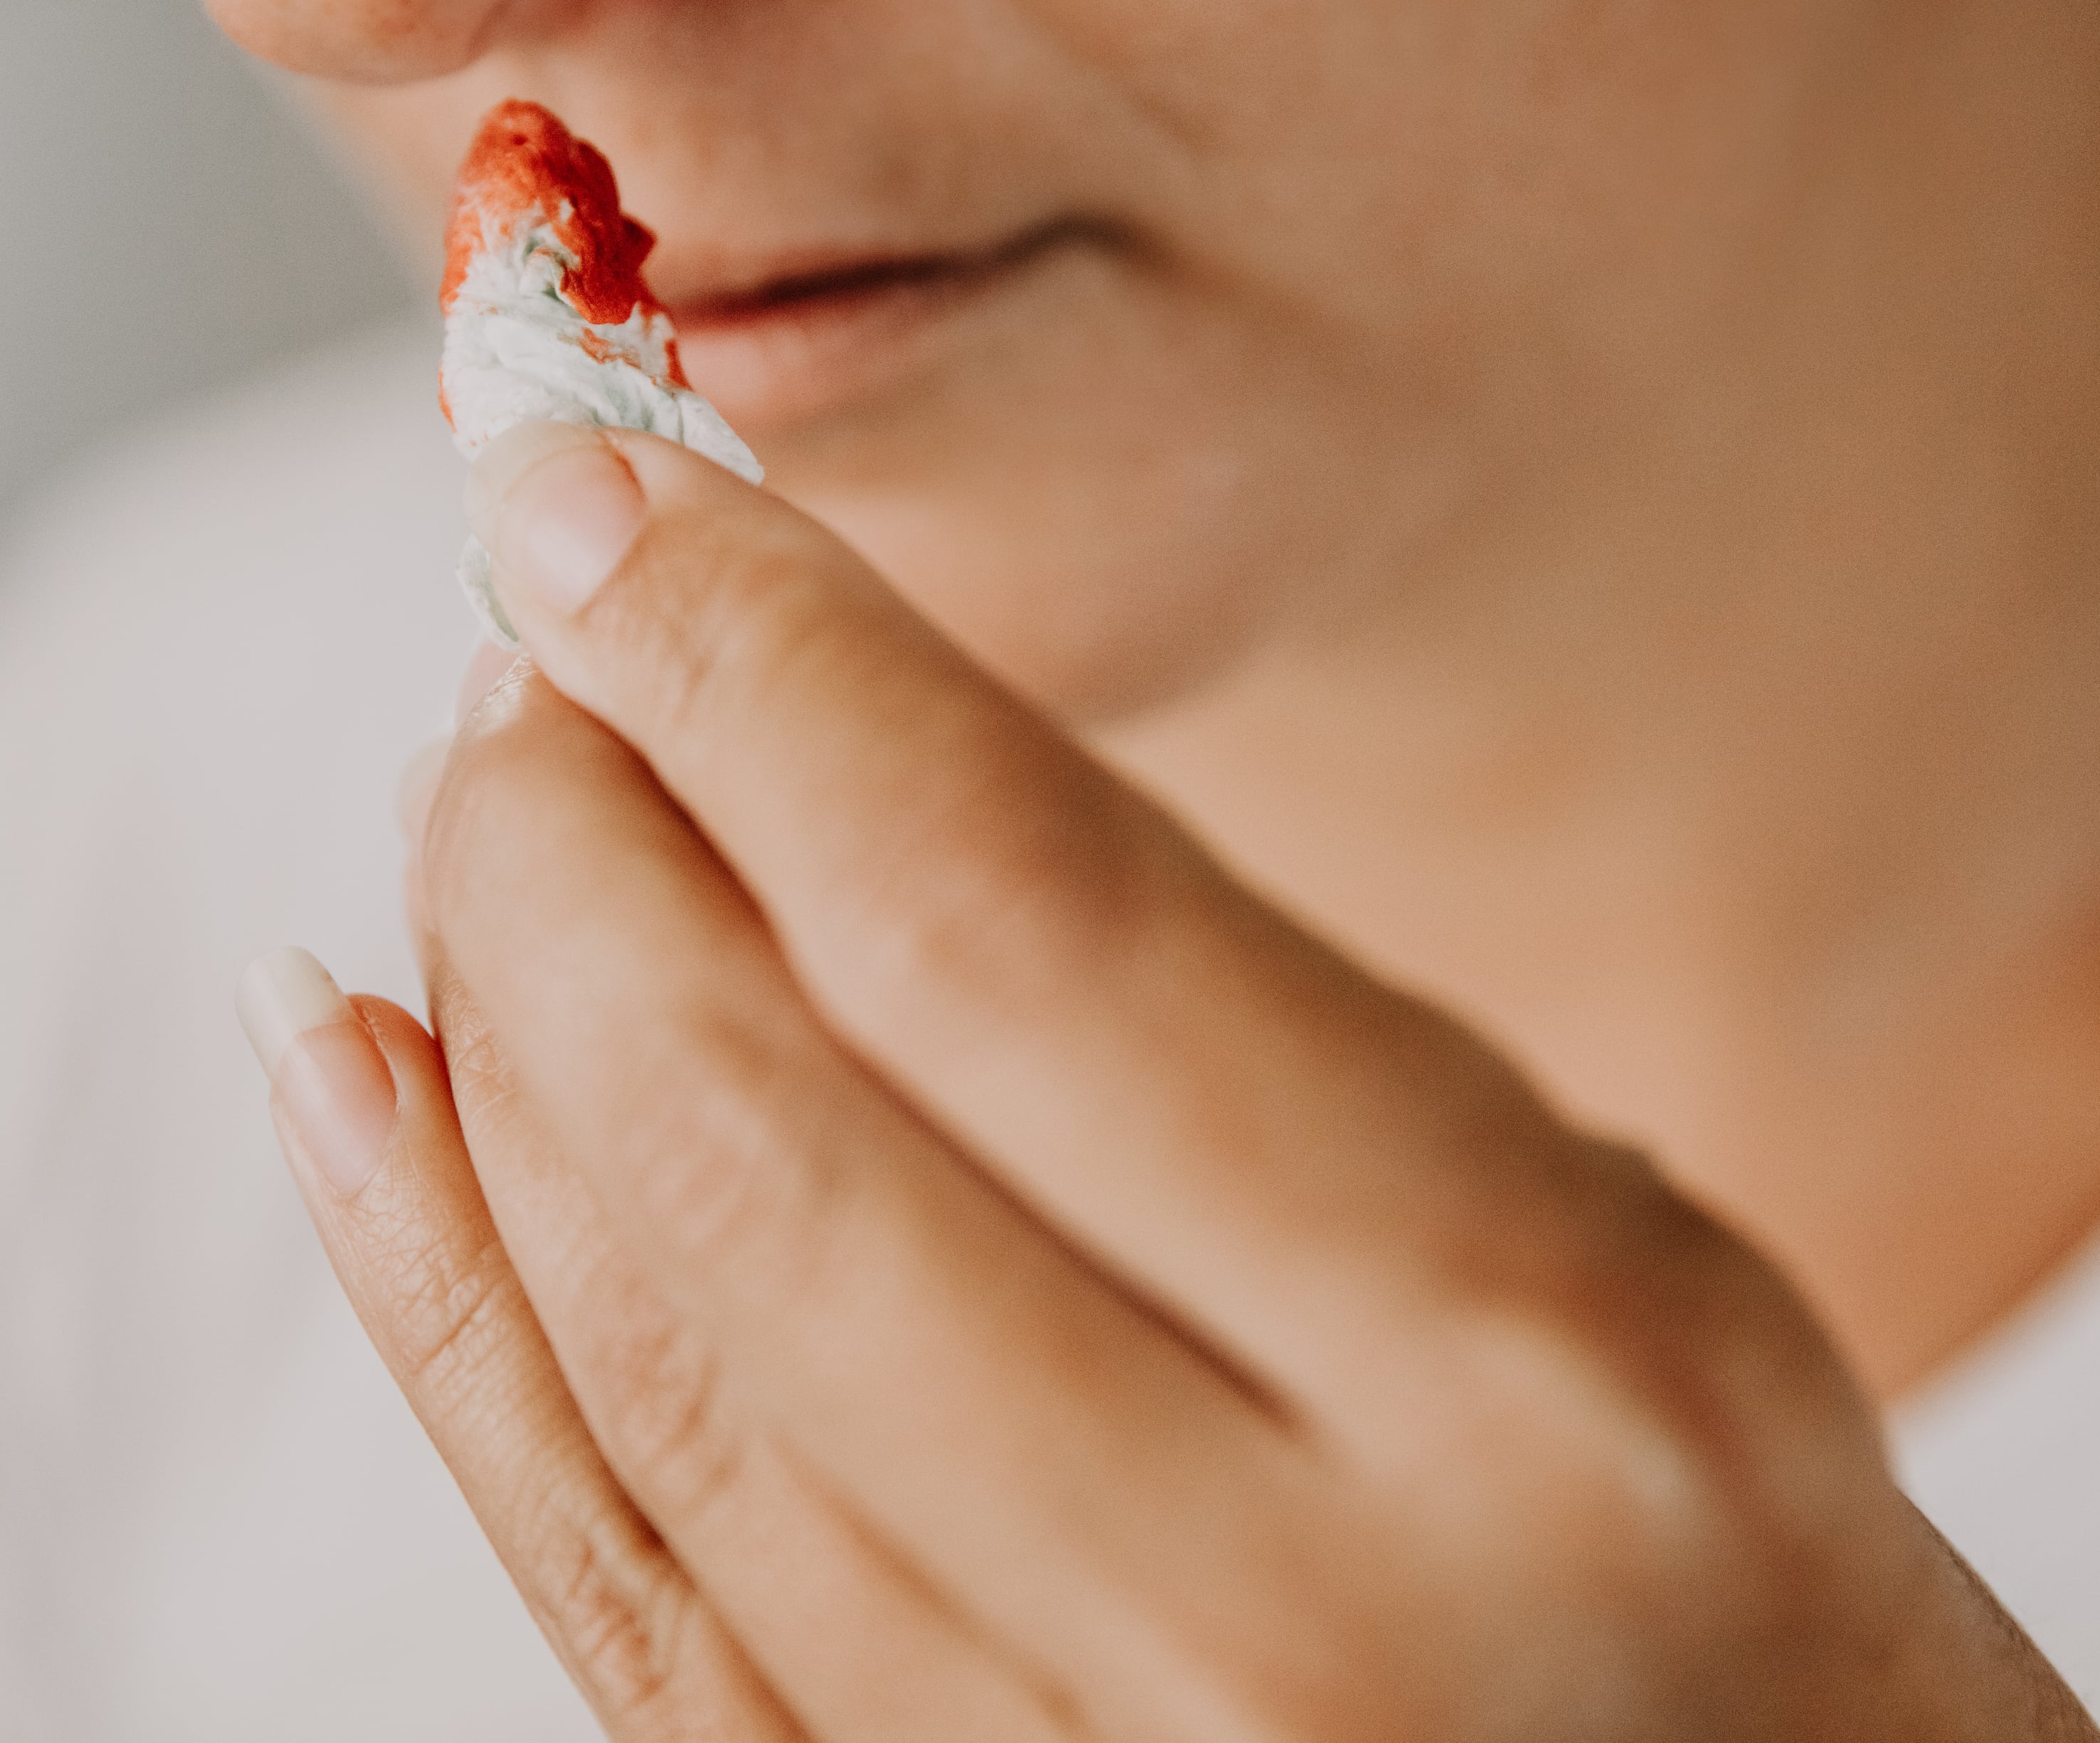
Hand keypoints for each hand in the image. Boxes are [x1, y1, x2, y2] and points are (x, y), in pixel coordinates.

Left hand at [244, 421, 2097, 1742]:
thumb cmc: (1744, 1609)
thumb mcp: (1630, 1255)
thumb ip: (1242, 1039)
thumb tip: (828, 763)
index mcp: (1535, 1368)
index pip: (1019, 924)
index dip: (761, 667)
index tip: (605, 491)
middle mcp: (1282, 1609)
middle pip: (768, 1126)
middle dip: (575, 827)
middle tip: (519, 645)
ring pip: (652, 1346)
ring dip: (496, 1028)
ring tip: (471, 819)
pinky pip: (605, 1573)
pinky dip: (440, 1304)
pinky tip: (354, 1077)